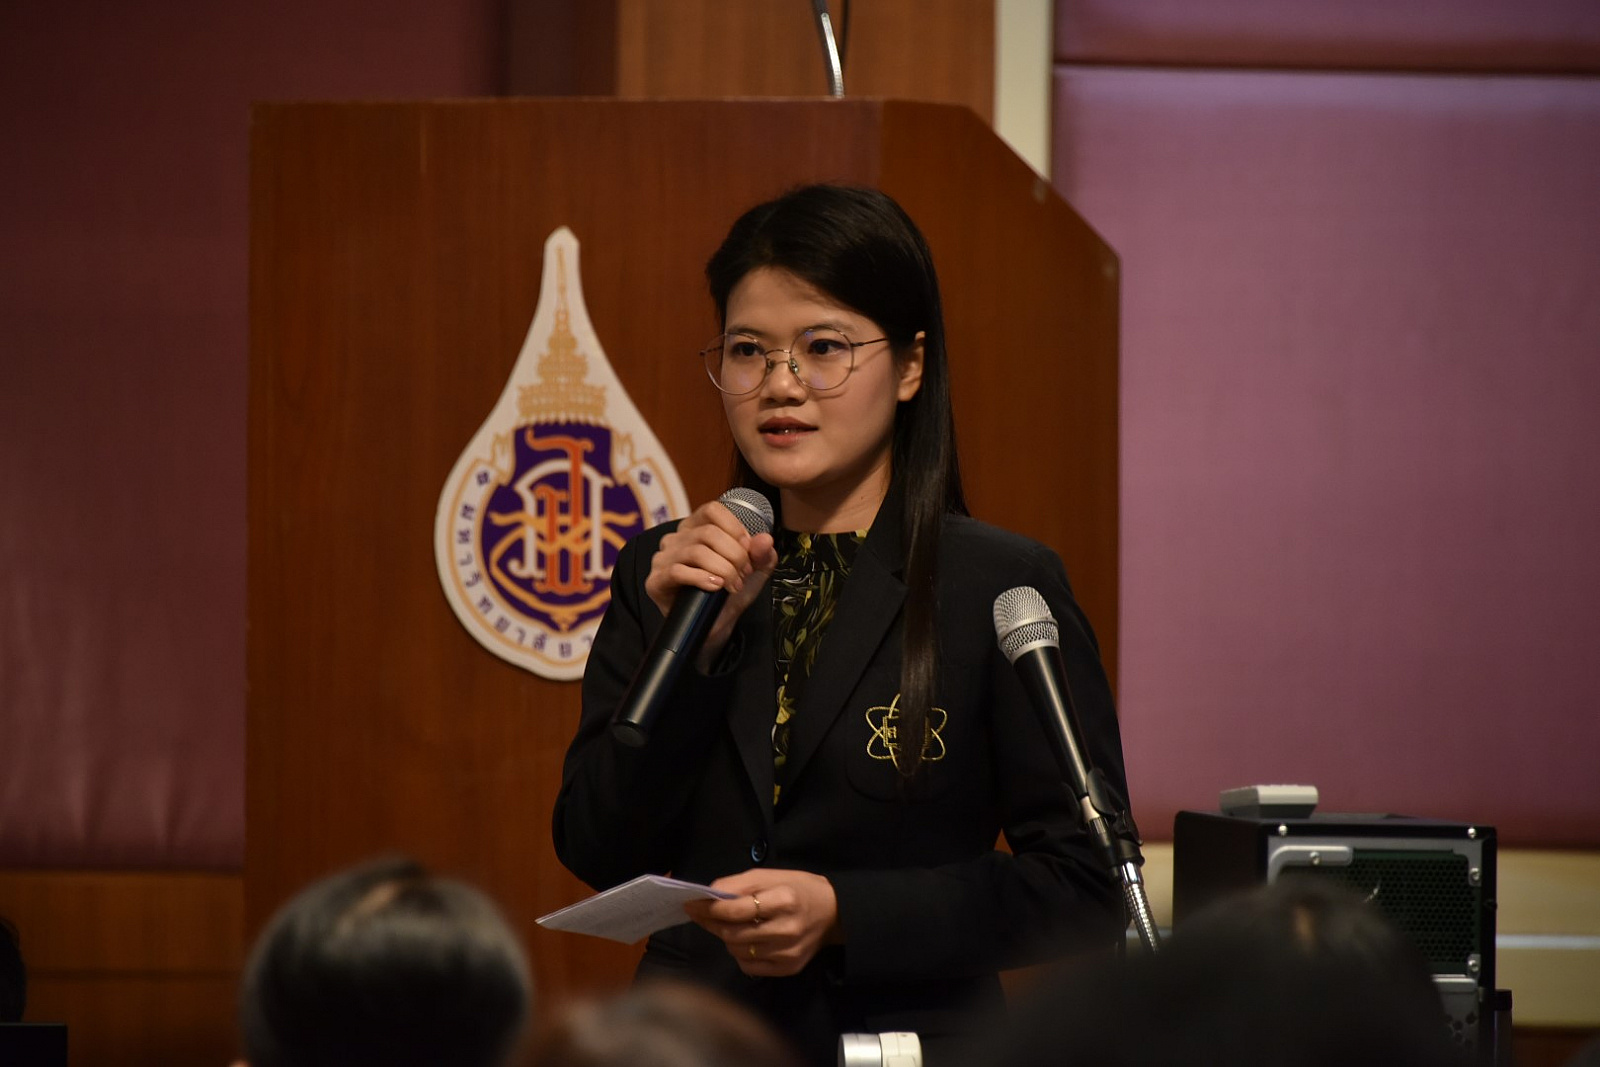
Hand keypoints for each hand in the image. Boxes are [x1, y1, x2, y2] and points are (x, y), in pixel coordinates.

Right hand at [645, 499, 776, 668]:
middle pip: (709, 533)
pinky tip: (715, 587)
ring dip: (723, 569)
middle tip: (744, 575)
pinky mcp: (656, 580)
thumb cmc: (728, 593)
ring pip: (696, 551)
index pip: (713, 510)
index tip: (748, 550)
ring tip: (732, 585)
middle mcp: (676, 538)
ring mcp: (663, 558)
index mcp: (696, 528)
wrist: (713, 627)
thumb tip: (765, 539)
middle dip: (734, 555)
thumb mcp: (752, 573)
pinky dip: (702, 578)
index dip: (735, 528)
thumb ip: (761, 555)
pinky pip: (677, 571)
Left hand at [683, 868, 839, 977]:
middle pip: (733, 934)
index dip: (709, 908)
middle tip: (701, 915)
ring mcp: (787, 953)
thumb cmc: (799, 889)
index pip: (736, 910)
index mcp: (783, 900)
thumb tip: (708, 895)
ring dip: (725, 938)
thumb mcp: (771, 876)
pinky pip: (749, 966)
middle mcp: (786, 929)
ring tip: (728, 925)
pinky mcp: (788, 969)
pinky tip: (745, 941)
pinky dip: (739, 953)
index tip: (691, 904)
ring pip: (738, 951)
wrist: (834, 913)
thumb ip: (738, 884)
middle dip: (711, 924)